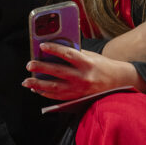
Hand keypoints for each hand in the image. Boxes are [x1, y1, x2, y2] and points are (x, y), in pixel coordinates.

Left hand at [22, 43, 140, 101]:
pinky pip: (59, 97)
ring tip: (26, 82)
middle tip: (29, 65)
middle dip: (42, 69)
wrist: (118, 82)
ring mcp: (80, 90)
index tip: (41, 46)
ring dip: (39, 85)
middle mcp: (83, 78)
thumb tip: (55, 50)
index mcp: (87, 63)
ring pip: (55, 88)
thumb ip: (75, 53)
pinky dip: (46, 94)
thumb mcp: (91, 56)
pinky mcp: (78, 98)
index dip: (54, 49)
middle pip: (58, 72)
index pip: (68, 54)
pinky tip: (37, 90)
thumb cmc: (103, 65)